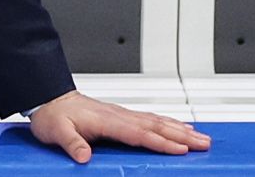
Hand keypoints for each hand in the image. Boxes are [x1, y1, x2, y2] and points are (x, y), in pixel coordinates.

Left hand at [28, 90, 210, 163]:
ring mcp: (121, 114)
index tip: (181, 148)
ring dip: (180, 129)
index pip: (138, 133)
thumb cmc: (53, 116)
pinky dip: (168, 123)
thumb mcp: (56, 131)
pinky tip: (178, 127)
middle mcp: (118, 115)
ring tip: (202, 137)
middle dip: (182, 135)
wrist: (49, 98)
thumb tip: (83, 156)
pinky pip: (150, 119)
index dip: (160, 142)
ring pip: (157, 121)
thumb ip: (71, 143)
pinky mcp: (121, 116)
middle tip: (205, 144)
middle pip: (155, 125)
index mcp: (106, 120)